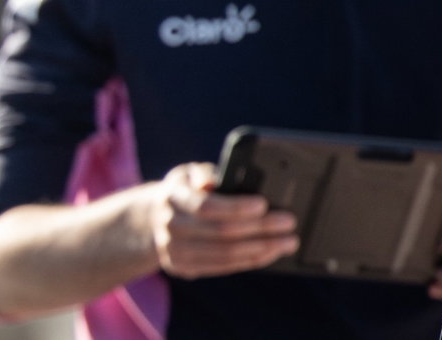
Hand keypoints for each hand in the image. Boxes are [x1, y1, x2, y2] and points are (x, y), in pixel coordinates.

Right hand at [142, 162, 298, 278]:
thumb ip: (202, 173)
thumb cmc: (184, 191)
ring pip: (226, 254)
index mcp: (172, 197)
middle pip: (221, 232)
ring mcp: (174, 250)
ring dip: (262, 249)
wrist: (152, 220)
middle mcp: (170, 225)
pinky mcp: (183, 267)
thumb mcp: (187, 174)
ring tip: (288, 241)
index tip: (264, 203)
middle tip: (289, 222)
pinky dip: (251, 261)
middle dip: (260, 228)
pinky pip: (223, 267)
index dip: (236, 207)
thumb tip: (210, 181)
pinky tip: (270, 253)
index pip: (206, 206)